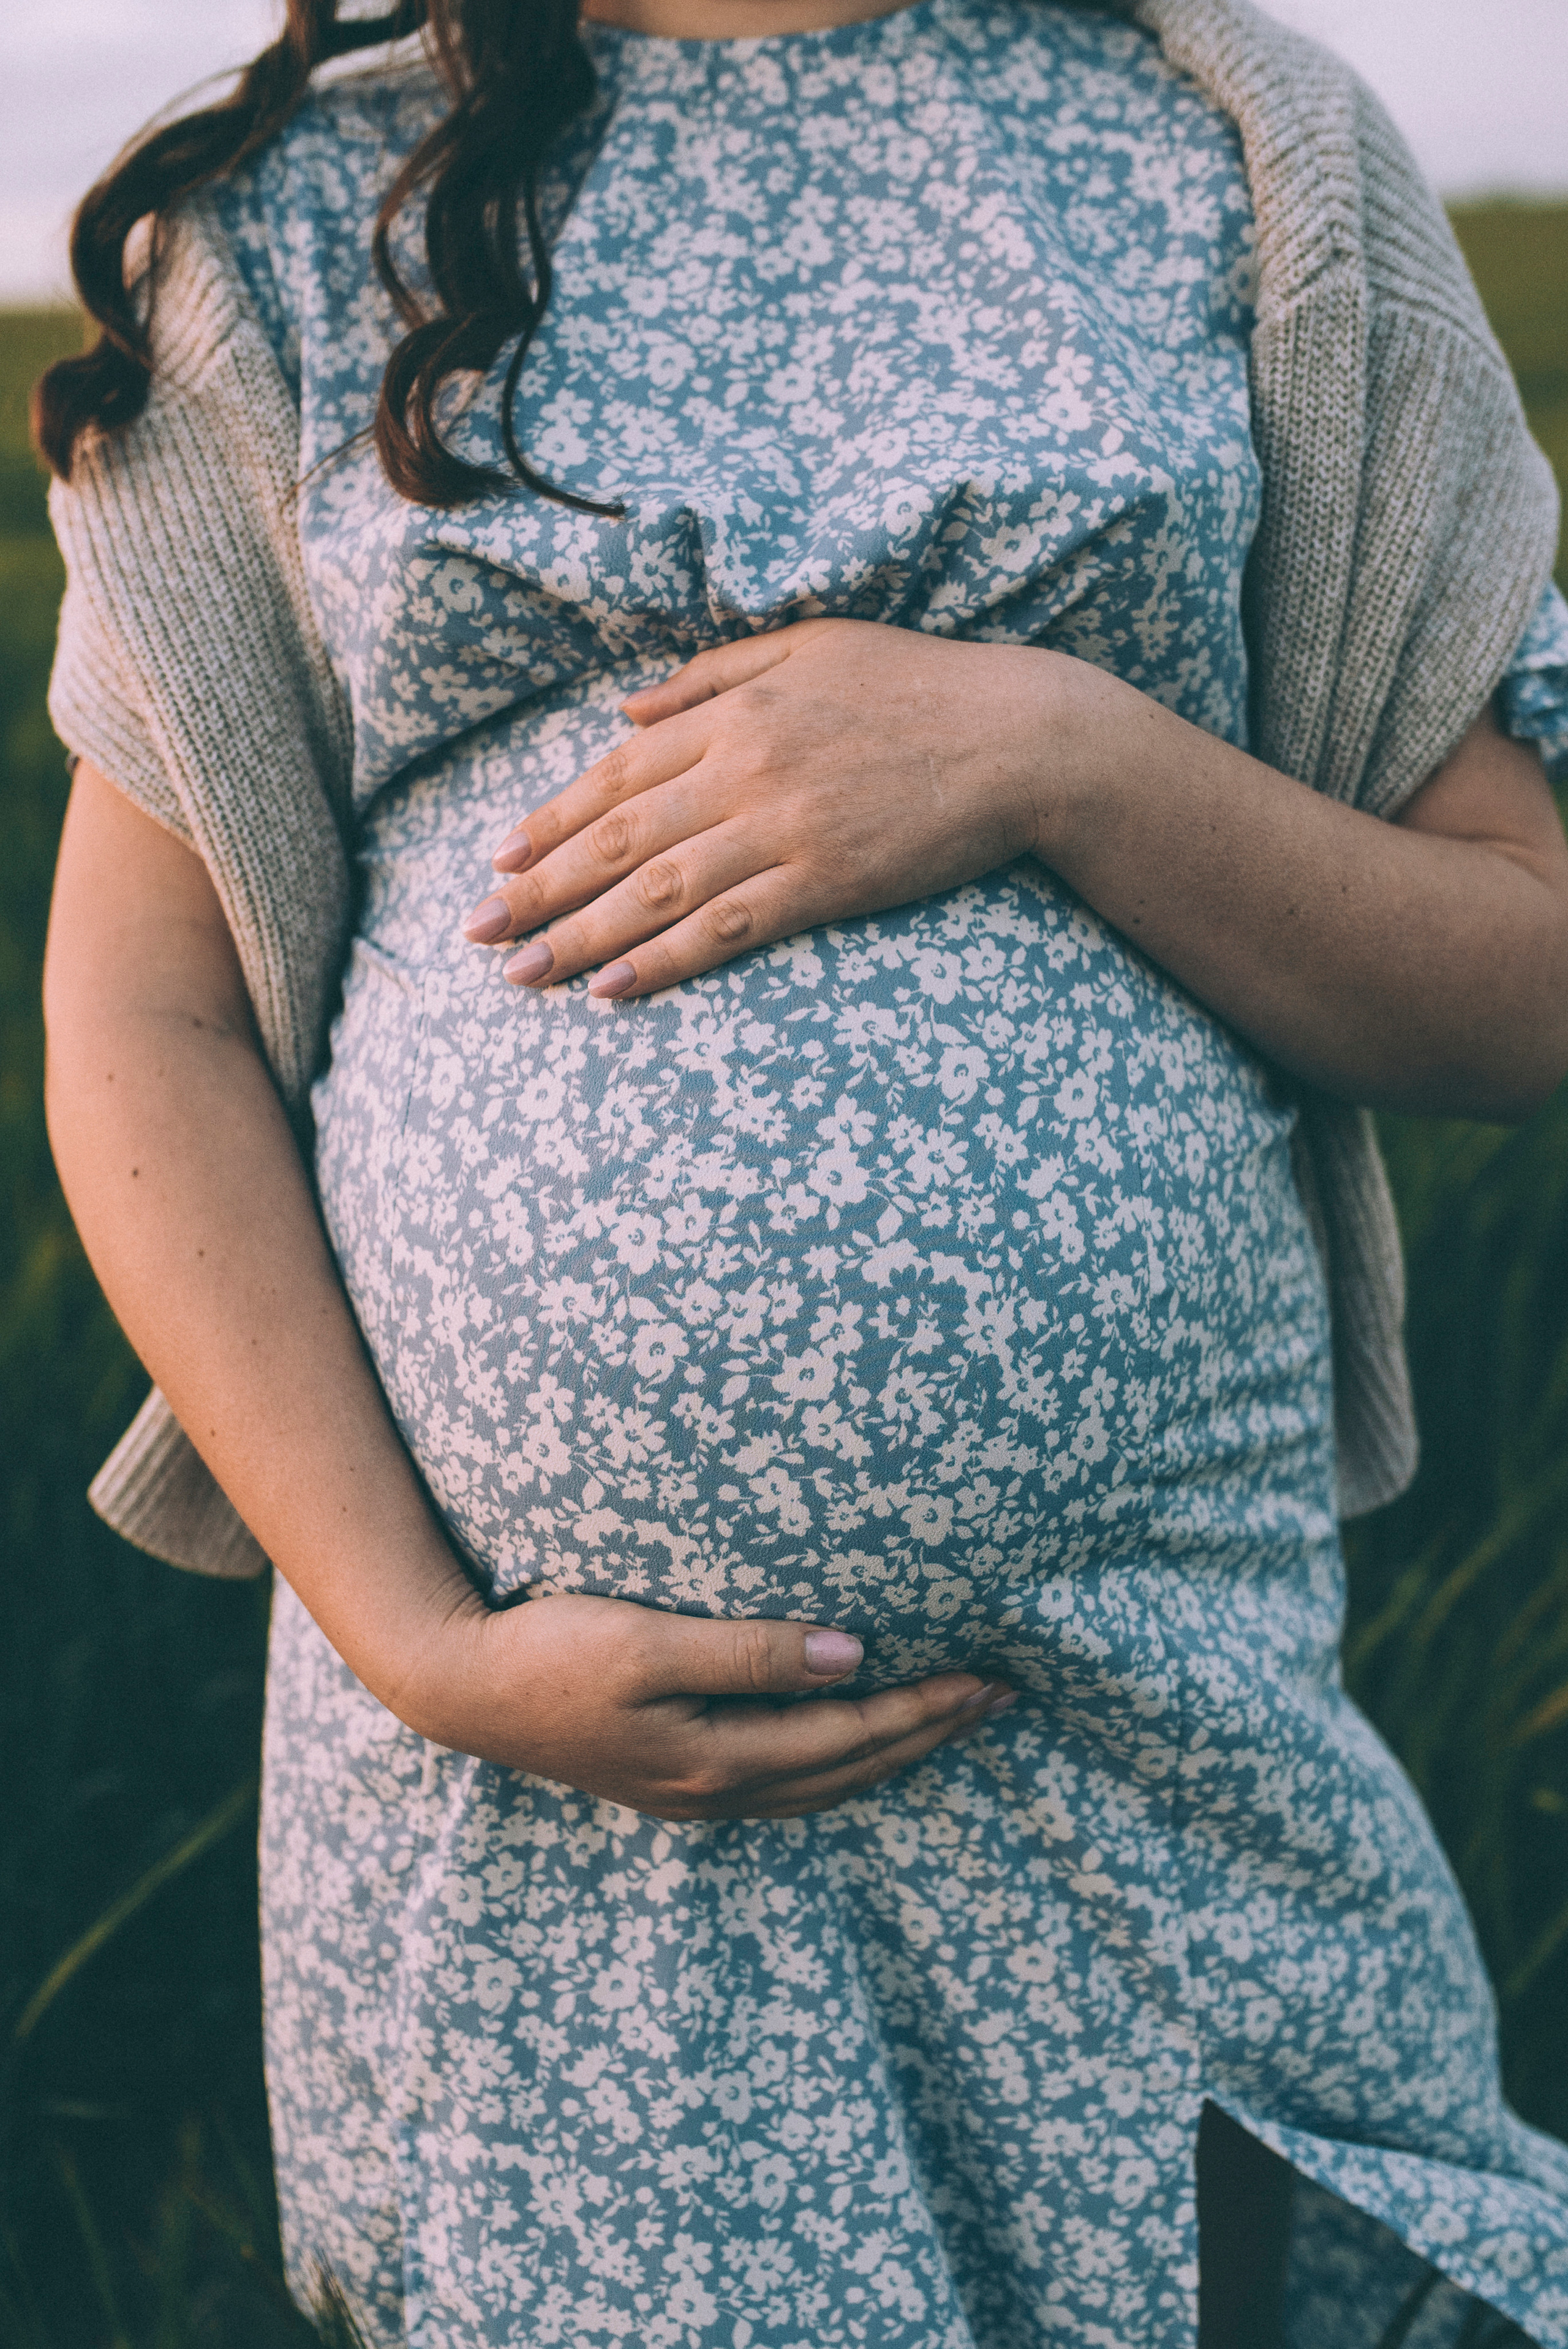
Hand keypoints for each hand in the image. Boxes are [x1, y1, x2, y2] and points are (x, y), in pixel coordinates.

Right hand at [399, 1589, 1014, 1820]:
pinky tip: (852, 1742)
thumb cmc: (551, 1650)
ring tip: (947, 1720)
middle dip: (930, 1734)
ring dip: (893, 1753)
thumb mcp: (649, 1641)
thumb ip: (749, 1652)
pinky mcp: (674, 1779)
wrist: (461, 1685)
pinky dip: (841, 1763)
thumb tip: (848, 1654)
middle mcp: (718, 1791)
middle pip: (852, 1771)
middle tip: (999, 1698)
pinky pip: (788, 1782)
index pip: (854, 1737)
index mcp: (720, 1760)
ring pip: (824, 1786)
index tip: (988, 1678)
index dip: (926, 1708)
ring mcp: (694, 1794)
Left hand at [462, 620, 1068, 998]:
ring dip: (579, 935)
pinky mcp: (826, 882)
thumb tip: (626, 706)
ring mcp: (784, 827)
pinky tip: (611, 988)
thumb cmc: (917, 685)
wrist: (1021, 735)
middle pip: (619, 837)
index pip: (618, 769)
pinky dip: (663, 960)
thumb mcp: (809, 645)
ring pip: (658, 889)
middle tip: (477, 931)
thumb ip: (712, 674)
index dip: (552, 818)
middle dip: (538, 887)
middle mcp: (745, 767)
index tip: (499, 855)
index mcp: (736, 708)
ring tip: (521, 974)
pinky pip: (726, 929)